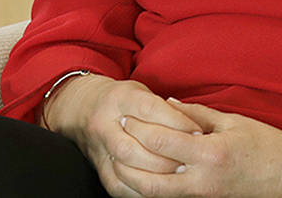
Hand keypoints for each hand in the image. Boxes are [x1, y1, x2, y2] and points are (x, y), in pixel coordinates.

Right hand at [41, 75, 203, 197]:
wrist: (84, 108)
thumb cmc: (124, 102)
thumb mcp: (143, 93)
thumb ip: (166, 108)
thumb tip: (195, 127)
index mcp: (119, 98)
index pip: (149, 109)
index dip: (176, 122)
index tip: (198, 132)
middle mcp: (105, 123)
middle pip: (134, 143)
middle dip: (166, 155)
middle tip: (190, 160)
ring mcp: (100, 148)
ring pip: (126, 165)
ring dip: (156, 173)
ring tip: (179, 173)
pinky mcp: (101, 170)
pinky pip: (121, 186)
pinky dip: (144, 190)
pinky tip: (162, 187)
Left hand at [114, 99, 281, 197]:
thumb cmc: (268, 146)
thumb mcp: (232, 122)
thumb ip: (196, 114)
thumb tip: (166, 104)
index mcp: (210, 154)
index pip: (160, 141)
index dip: (138, 126)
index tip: (125, 114)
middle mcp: (203, 181)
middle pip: (148, 175)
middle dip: (127, 154)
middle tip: (116, 136)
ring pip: (155, 194)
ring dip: (132, 178)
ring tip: (120, 159)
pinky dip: (151, 190)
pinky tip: (141, 176)